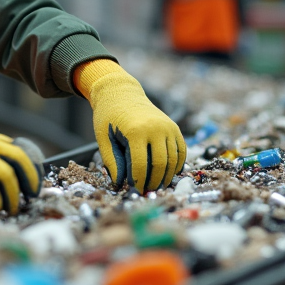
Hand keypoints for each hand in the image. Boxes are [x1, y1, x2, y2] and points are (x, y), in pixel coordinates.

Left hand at [76, 59, 185, 190]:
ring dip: (166, 177)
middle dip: (153, 182)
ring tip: (155, 185)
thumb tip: (120, 183)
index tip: (133, 190)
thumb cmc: (108, 116)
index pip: (141, 165)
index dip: (137, 181)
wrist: (121, 93)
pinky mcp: (174, 127)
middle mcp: (156, 128)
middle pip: (160, 165)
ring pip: (173, 160)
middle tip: (146, 191)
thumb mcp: (103, 138)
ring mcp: (168, 127)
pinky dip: (176, 165)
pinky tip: (166, 174)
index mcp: (136, 131)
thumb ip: (112, 161)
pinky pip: (181, 151)